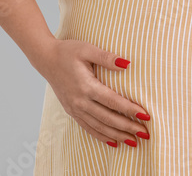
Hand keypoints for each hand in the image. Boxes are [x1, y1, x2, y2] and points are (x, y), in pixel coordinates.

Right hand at [33, 38, 150, 146]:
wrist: (46, 59)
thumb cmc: (68, 51)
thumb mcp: (87, 49)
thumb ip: (106, 57)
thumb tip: (127, 64)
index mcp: (86, 86)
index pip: (113, 101)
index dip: (130, 110)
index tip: (145, 116)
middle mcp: (80, 101)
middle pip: (108, 118)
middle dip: (128, 127)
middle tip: (145, 134)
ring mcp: (75, 108)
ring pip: (99, 127)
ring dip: (117, 135)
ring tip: (134, 142)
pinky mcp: (71, 111)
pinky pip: (88, 127)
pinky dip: (101, 136)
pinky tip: (114, 142)